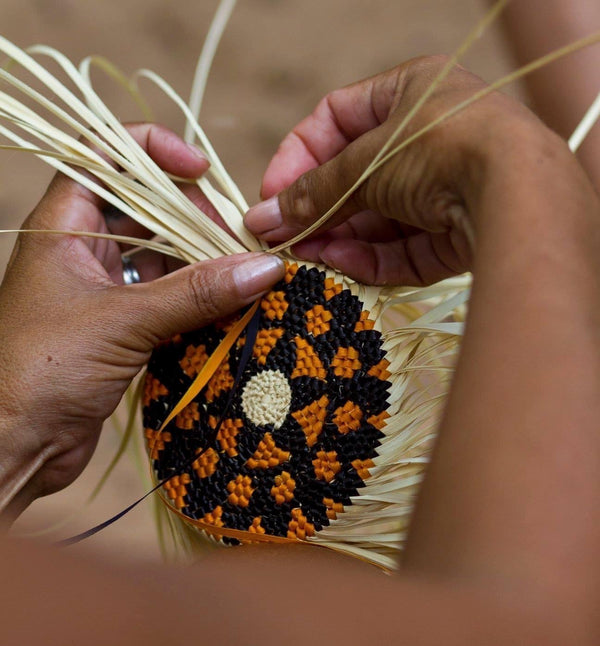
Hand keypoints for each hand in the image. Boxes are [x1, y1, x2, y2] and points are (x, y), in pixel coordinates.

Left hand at [0, 124, 283, 517]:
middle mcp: (82, 248)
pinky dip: (196, 300)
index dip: (153, 150)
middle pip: (147, 208)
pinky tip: (226, 309)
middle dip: (194, 218)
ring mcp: (101, 288)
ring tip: (244, 278)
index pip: (104, 156)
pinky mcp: (119, 325)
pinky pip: (166, 297)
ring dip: (202, 264)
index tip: (201, 171)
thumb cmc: (42, 369)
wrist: (12, 446)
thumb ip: (196, 292)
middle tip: (237, 243)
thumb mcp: (124, 321)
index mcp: (63, 225)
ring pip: (161, 255)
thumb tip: (264, 266)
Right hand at [244, 56, 545, 284]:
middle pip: (356, 177)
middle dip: (316, 208)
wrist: (519, 194)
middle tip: (280, 236)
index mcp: (410, 94)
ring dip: (338, 238)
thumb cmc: (442, 148)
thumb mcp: (366, 161)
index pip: (336, 119)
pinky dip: (371, 257)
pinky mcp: (457, 233)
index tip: (271, 192)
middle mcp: (430, 139)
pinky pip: (404, 246)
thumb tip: (265, 216)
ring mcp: (446, 188)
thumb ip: (316, 189)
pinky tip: (339, 264)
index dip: (298, 155)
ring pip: (378, 218)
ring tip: (303, 256)